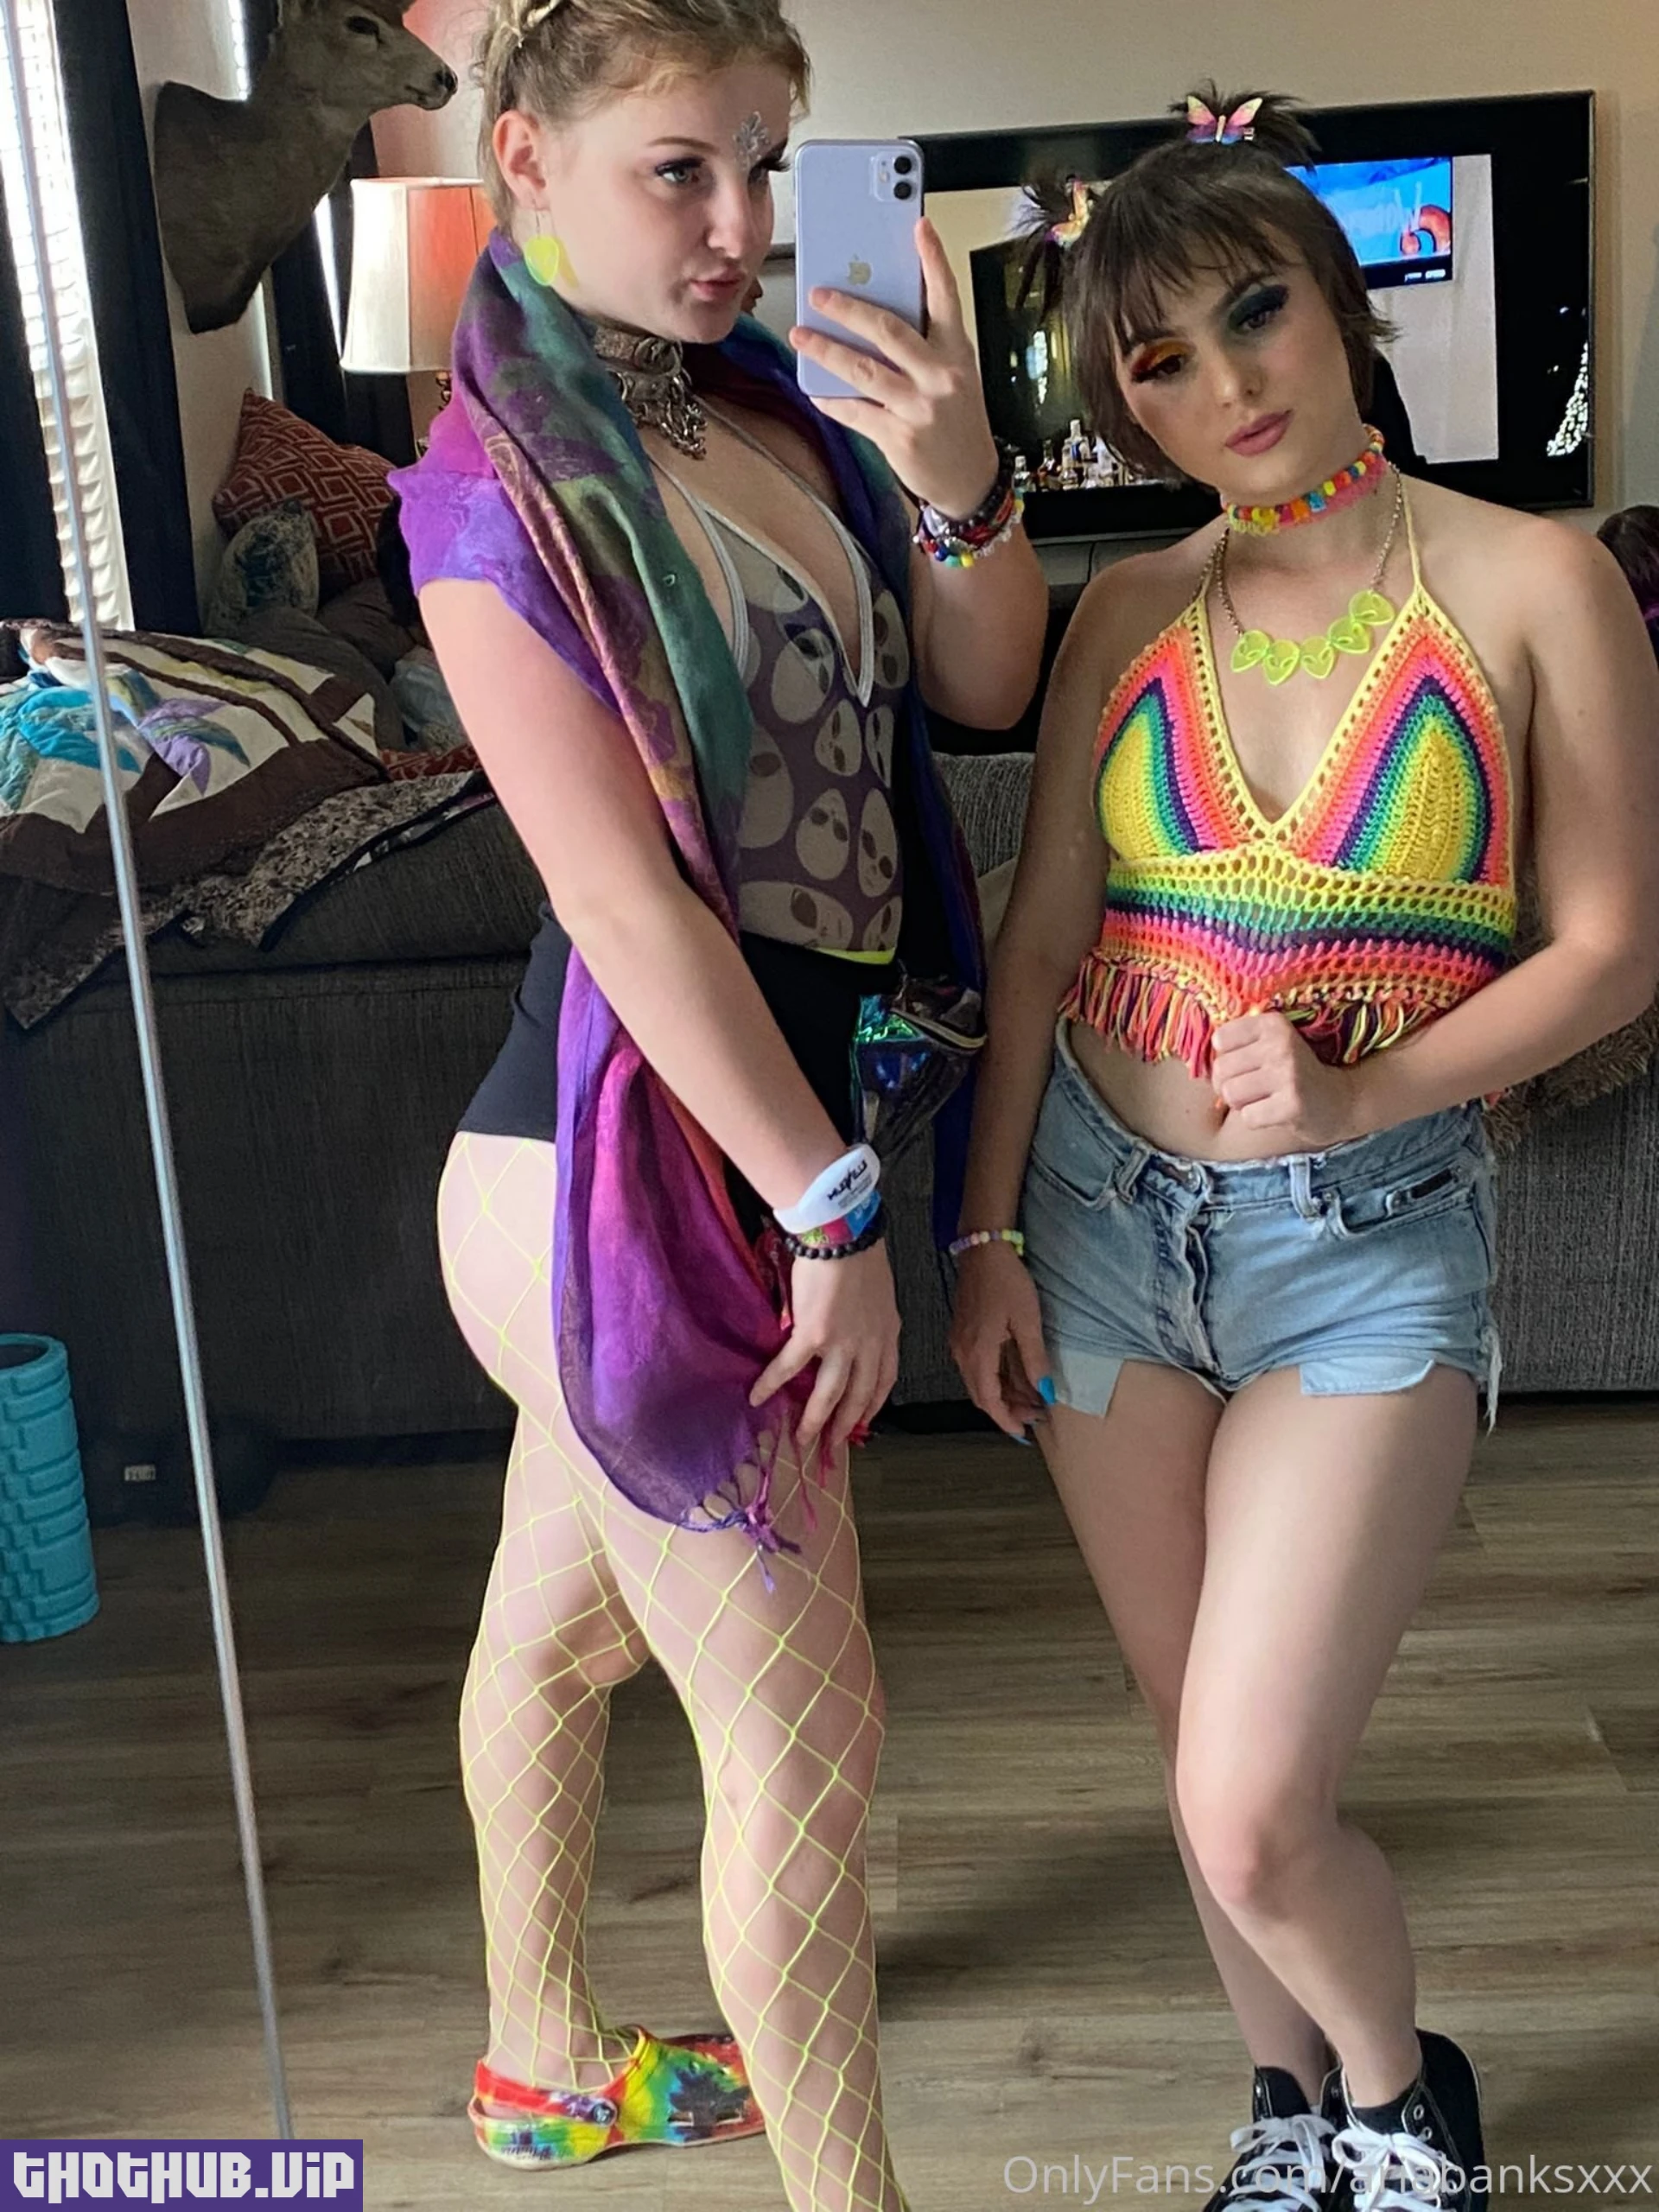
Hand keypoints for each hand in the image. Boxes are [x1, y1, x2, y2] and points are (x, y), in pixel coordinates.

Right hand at [750, 1240, 900, 1464]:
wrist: (844, 1232)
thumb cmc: (860, 1251)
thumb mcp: (878, 1292)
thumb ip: (869, 1317)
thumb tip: (850, 1328)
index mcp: (888, 1333)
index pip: (885, 1380)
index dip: (872, 1404)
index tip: (863, 1422)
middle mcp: (869, 1345)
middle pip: (858, 1396)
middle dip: (844, 1425)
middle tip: (830, 1446)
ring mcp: (842, 1343)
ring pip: (829, 1394)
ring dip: (813, 1419)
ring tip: (801, 1438)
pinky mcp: (813, 1335)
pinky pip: (789, 1367)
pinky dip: (771, 1384)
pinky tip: (757, 1397)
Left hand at [788, 217, 1000, 517]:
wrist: (971, 480)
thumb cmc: (957, 421)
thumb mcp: (955, 375)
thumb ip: (925, 346)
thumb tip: (875, 317)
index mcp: (956, 353)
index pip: (946, 297)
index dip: (933, 260)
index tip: (919, 226)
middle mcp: (940, 376)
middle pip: (889, 330)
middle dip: (848, 309)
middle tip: (819, 294)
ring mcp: (919, 408)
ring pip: (863, 371)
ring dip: (826, 350)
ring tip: (800, 335)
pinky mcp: (899, 438)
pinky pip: (856, 412)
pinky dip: (832, 400)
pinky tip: (814, 389)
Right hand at [948, 1243, 1051, 1440]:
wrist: (983, 1249)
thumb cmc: (1006, 1281)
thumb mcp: (1027, 1321)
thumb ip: (1035, 1360)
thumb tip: (1046, 1393)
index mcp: (977, 1353)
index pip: (989, 1401)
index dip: (1007, 1420)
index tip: (1025, 1432)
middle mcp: (963, 1353)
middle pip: (982, 1395)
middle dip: (1008, 1409)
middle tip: (1036, 1415)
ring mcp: (960, 1343)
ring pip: (980, 1381)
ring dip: (1004, 1394)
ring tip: (1033, 1397)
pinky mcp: (963, 1333)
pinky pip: (978, 1366)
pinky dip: (996, 1377)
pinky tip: (1017, 1375)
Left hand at [1210, 1009, 1363, 1147]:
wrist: (1340, 1100)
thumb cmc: (1294, 1072)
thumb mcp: (1273, 1043)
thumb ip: (1241, 1040)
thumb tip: (1204, 1048)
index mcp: (1274, 1024)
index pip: (1220, 1039)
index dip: (1226, 1057)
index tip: (1247, 1064)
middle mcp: (1282, 1044)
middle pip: (1221, 1069)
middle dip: (1229, 1084)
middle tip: (1253, 1088)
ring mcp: (1288, 1074)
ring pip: (1230, 1093)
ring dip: (1241, 1103)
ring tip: (1262, 1100)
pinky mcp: (1292, 1105)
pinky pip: (1248, 1117)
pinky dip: (1256, 1119)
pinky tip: (1274, 1112)